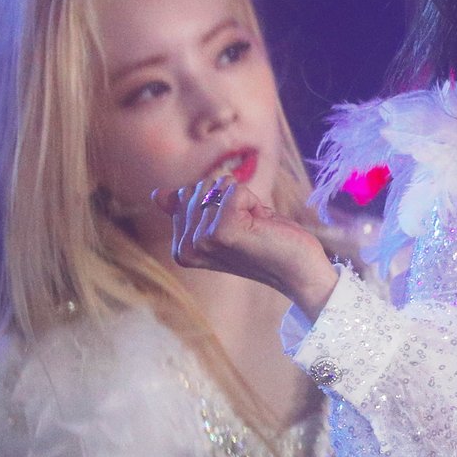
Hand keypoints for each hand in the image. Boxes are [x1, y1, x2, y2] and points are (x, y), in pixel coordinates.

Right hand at [154, 177, 337, 314]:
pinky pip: (234, 189)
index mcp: (181, 249)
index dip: (220, 201)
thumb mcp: (225, 221)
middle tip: (249, 226)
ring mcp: (203, 241)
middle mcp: (186, 248)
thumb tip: (157, 194)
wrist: (299, 269)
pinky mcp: (223, 231)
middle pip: (200, 187)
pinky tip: (260, 225)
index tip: (237, 227)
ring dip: (244, 201)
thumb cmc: (267, 242)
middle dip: (231, 198)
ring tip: (255, 227)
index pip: (188, 194)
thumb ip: (193, 209)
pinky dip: (253, 200)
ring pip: (217, 187)